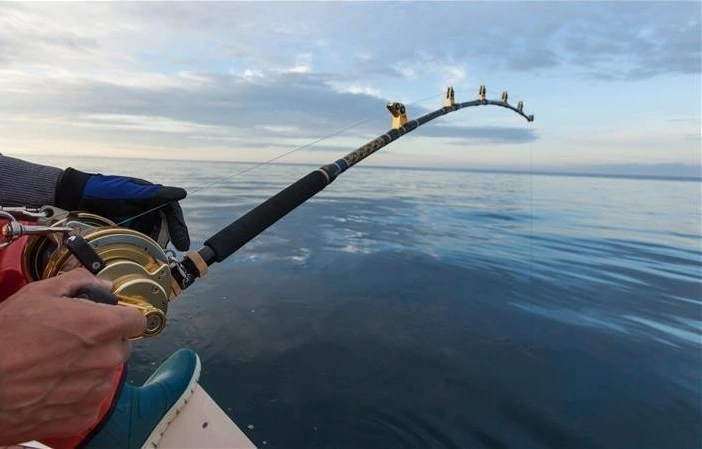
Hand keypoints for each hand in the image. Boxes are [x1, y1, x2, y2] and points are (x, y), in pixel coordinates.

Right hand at [0, 269, 145, 444]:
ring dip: (89, 369)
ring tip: (54, 366)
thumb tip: (102, 284)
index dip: (122, 317)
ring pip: (106, 374)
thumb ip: (79, 283)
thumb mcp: (39, 294)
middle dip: (103, 342)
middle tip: (71, 342)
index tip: (110, 319)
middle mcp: (105, 359)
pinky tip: (51, 387)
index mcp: (101, 326)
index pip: (137, 320)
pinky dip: (76, 395)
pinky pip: (90, 400)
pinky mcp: (83, 415)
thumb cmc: (4, 339)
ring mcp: (96, 389)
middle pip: (121, 346)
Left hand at [55, 168, 189, 250]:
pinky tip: (142, 255)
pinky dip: (142, 248)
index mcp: (151, 197)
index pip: (172, 213)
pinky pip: (138, 240)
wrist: (76, 196)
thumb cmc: (104, 189)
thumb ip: (157, 193)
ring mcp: (135, 220)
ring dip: (155, 246)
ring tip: (156, 257)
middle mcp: (146, 209)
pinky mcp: (124, 230)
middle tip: (169, 253)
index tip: (182, 243)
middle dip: (168, 240)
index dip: (179, 228)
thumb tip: (181, 193)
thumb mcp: (131, 191)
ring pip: (152, 235)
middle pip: (164, 227)